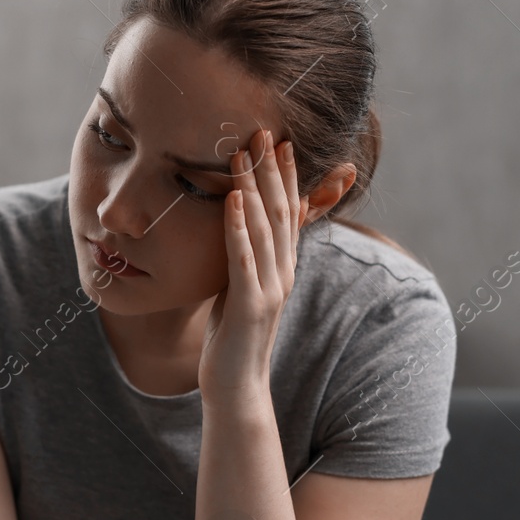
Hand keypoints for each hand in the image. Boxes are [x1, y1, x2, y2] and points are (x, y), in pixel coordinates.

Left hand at [199, 128, 306, 402]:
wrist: (237, 387)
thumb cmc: (234, 340)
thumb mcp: (240, 291)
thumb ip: (245, 262)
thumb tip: (239, 234)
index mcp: (281, 269)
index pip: (287, 214)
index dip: (285, 178)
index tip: (279, 142)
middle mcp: (282, 274)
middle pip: (279, 212)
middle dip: (272, 170)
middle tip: (264, 131)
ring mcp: (269, 289)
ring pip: (264, 227)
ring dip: (254, 187)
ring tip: (243, 152)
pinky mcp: (250, 305)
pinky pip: (244, 257)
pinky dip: (238, 226)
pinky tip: (233, 199)